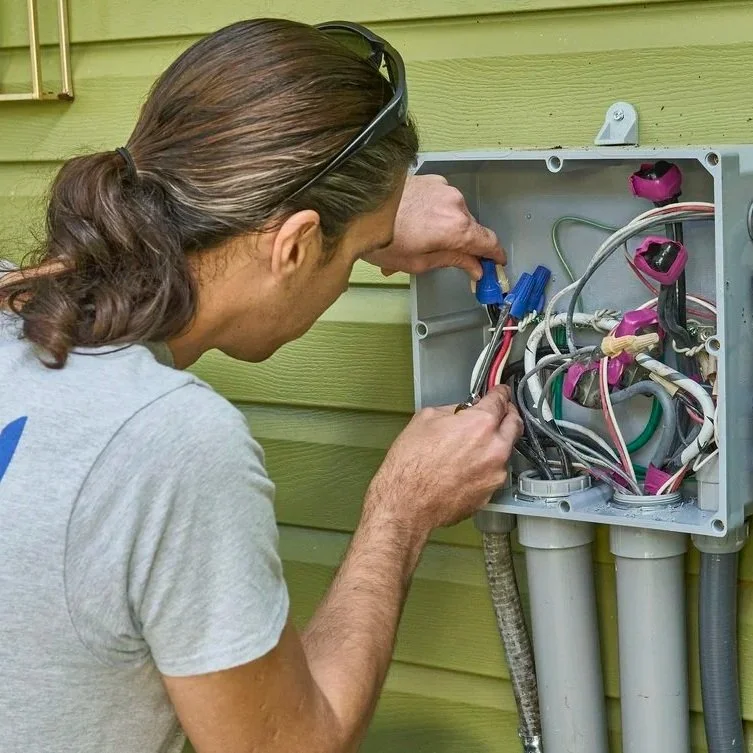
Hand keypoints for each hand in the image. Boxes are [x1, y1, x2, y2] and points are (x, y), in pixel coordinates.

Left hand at [362, 174, 506, 278]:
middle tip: (443, 261)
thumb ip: (453, 262)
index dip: (495, 256)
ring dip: (442, 231)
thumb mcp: (419, 262)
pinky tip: (411, 228)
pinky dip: (432, 216)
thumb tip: (474, 267)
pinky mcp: (430, 181)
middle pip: (470, 229)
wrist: (355, 208)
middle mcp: (455, 203)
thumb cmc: (382, 238)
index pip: (489, 242)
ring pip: (454, 215)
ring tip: (416, 246)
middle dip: (460, 246)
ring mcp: (442, 189)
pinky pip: (440, 203)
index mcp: (456, 227)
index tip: (495, 265)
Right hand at [366, 386, 522, 532]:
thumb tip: (462, 412)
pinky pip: (494, 472)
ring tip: (474, 445)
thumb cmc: (410, 465)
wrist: (406, 503)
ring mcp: (496, 473)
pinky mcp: (491, 492)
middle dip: (508, 414)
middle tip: (499, 412)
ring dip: (496, 443)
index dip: (500, 393)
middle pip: (515, 424)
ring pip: (505, 450)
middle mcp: (495, 448)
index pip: (500, 400)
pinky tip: (466, 467)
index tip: (499, 392)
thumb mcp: (425, 419)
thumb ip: (452, 410)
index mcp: (480, 424)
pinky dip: (486, 465)